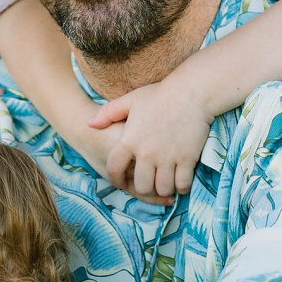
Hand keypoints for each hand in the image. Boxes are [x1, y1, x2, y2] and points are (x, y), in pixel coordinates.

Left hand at [87, 83, 210, 200]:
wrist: (191, 92)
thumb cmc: (160, 94)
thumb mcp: (130, 100)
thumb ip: (108, 113)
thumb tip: (90, 124)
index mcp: (129, 140)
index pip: (114, 169)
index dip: (116, 180)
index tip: (121, 182)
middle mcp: (147, 153)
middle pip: (142, 186)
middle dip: (144, 188)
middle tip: (149, 183)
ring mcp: (167, 158)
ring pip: (163, 189)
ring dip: (164, 188)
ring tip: (165, 182)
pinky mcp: (187, 159)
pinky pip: (182, 185)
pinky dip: (181, 187)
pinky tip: (180, 180)